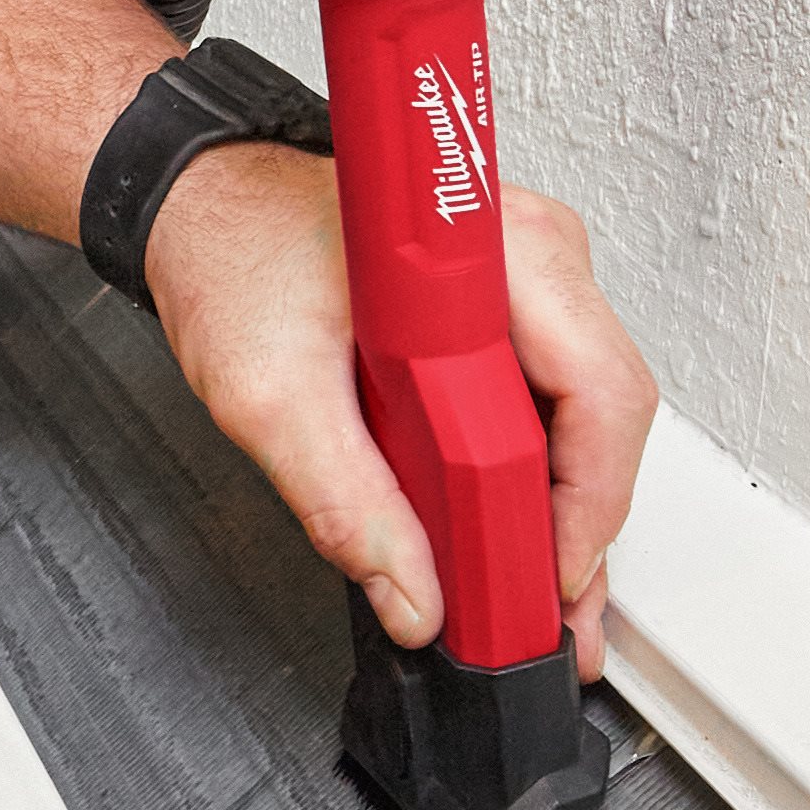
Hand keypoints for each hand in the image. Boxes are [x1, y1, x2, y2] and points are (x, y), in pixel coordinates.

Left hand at [143, 141, 663, 674]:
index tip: (545, 577)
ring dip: (551, 503)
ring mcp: (530, 275)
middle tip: (527, 603)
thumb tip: (414, 597)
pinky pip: (550, 396)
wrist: (204, 206)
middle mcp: (531, 253)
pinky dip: (526, 468)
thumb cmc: (234, 255)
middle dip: (573, 521)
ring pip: (584, 411)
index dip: (586, 503)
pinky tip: (494, 520)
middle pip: (604, 409)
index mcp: (492, 255)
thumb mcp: (270, 398)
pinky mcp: (511, 302)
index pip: (597, 393)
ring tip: (508, 576)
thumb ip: (344, 507)